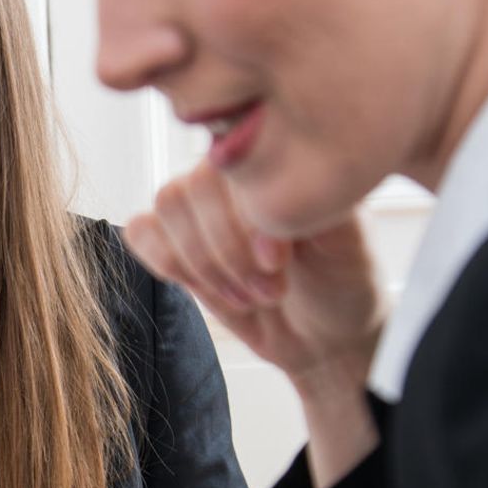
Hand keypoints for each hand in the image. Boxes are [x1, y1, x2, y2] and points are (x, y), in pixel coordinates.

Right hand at [123, 160, 383, 394]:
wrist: (324, 333)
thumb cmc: (343, 280)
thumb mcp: (347, 240)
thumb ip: (306, 204)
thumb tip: (259, 204)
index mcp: (277, 155)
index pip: (233, 162)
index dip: (244, 219)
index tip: (277, 260)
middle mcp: (233, 171)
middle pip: (192, 186)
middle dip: (227, 251)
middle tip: (270, 287)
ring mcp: (200, 204)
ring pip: (166, 207)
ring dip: (203, 263)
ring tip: (247, 293)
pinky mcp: (173, 240)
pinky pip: (141, 233)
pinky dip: (167, 262)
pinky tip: (206, 285)